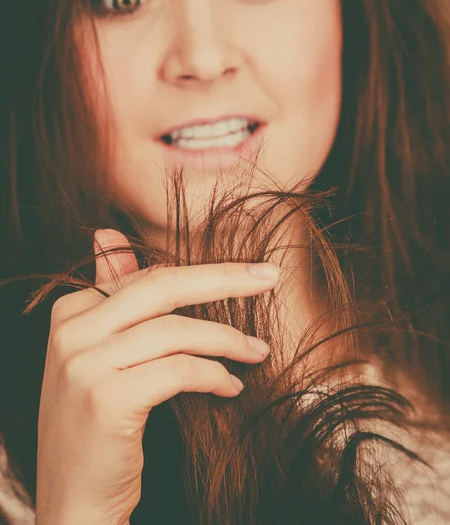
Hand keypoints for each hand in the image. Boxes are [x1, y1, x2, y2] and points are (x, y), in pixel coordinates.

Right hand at [35, 229, 278, 524]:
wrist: (74, 496)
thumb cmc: (98, 421)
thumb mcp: (100, 354)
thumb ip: (112, 296)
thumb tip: (107, 235)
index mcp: (70, 311)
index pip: (148, 279)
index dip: (203, 275)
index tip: (249, 276)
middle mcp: (72, 331)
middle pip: (163, 287)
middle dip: (224, 279)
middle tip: (269, 278)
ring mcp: (84, 365)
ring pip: (177, 331)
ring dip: (227, 341)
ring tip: (258, 353)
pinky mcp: (106, 400)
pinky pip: (179, 370)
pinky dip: (214, 375)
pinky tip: (231, 387)